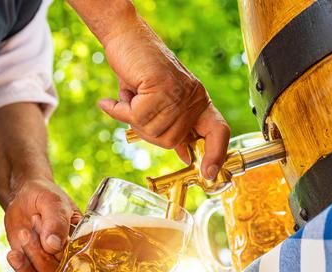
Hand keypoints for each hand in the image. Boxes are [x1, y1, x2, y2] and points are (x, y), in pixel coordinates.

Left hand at [4, 179, 80, 271]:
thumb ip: (56, 221)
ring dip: (25, 269)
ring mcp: (47, 264)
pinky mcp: (29, 267)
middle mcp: (67, 258)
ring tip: (15, 250)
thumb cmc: (45, 195)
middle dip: (38, 256)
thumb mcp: (52, 202)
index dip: (61, 255)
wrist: (26, 194)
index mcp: (81, 242)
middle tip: (27, 233)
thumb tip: (54, 245)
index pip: (77, 260)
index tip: (47, 241)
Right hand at [97, 22, 230, 179]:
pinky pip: (137, 117)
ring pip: (152, 131)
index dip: (216, 154)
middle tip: (133, 112)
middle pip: (170, 141)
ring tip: (129, 97)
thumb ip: (173, 126)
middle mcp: (193, 98)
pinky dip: (120, 110)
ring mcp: (178, 93)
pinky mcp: (161, 88)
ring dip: (132, 118)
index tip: (208, 173)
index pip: (219, 131)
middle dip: (146, 132)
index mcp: (198, 102)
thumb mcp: (160, 103)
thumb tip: (185, 156)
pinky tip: (113, 100)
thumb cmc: (140, 70)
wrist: (126, 38)